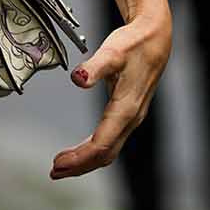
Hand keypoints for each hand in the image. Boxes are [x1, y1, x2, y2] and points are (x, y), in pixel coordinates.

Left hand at [50, 6, 171, 179]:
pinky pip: (110, 141)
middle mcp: (131, 118)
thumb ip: (94, 66)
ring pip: (109, 150)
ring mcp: (131, 118)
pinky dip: (92, 149)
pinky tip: (79, 150)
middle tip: (54, 171)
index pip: (101, 144)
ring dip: (85, 161)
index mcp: (126, 108)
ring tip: (61, 166)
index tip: (57, 163)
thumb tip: (78, 79)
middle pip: (105, 154)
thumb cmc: (134, 44)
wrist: (155, 37)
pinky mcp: (128, 114)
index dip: (79, 157)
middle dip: (79, 166)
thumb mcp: (112, 51)